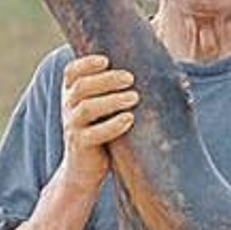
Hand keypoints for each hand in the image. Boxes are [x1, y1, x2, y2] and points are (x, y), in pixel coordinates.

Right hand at [61, 54, 136, 192]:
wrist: (84, 169)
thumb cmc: (102, 132)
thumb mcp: (104, 109)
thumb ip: (116, 91)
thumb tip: (161, 72)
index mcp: (73, 94)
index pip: (72, 72)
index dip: (86, 63)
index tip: (106, 60)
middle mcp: (69, 107)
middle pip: (82, 86)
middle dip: (107, 79)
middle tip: (130, 78)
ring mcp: (73, 126)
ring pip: (86, 108)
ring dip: (112, 100)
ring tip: (134, 97)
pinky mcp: (81, 144)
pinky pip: (93, 133)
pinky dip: (112, 125)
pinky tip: (129, 119)